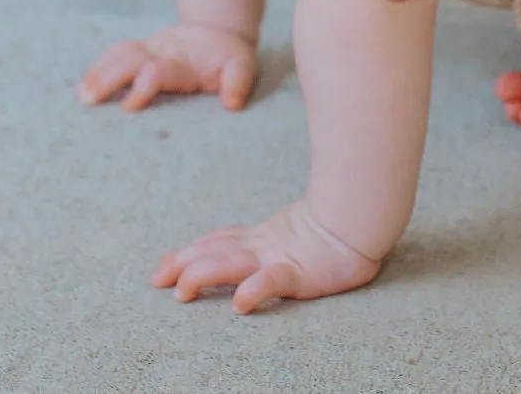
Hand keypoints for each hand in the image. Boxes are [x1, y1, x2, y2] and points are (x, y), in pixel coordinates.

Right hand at [76, 23, 257, 111]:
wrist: (218, 29)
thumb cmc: (230, 56)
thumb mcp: (243, 66)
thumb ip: (238, 82)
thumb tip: (232, 104)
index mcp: (183, 62)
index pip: (158, 72)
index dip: (143, 87)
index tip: (128, 108)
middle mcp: (161, 53)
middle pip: (129, 60)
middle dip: (107, 78)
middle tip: (88, 100)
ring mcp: (149, 50)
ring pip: (118, 55)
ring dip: (98, 73)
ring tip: (81, 96)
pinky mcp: (141, 52)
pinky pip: (116, 55)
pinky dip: (98, 68)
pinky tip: (84, 87)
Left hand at [153, 200, 381, 312]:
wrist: (363, 218)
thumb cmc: (335, 225)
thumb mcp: (291, 232)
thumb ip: (271, 237)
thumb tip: (252, 250)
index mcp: (261, 237)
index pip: (217, 241)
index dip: (190, 251)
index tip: (165, 263)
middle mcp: (262, 246)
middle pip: (214, 251)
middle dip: (183, 264)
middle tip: (156, 279)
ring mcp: (278, 258)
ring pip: (232, 264)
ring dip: (203, 275)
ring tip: (182, 291)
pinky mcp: (299, 273)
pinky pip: (272, 282)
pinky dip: (253, 291)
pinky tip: (239, 303)